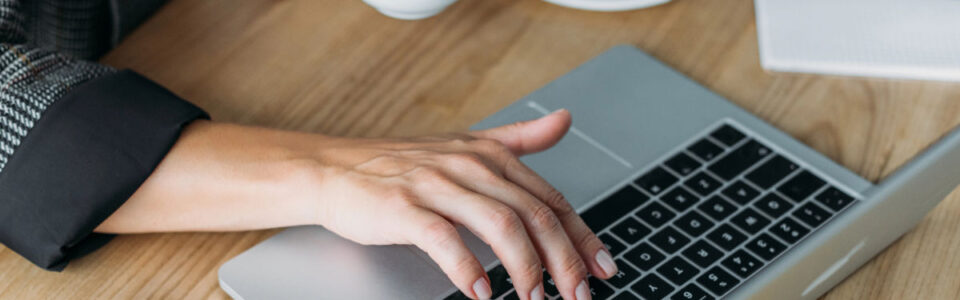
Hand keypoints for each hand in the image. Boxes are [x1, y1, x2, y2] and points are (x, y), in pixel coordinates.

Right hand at [308, 109, 615, 299]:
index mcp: (489, 155)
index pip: (550, 199)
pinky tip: (481, 293)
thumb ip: (518, 138)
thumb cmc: (401, 164)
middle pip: (534, 214)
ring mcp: (436, 184)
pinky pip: (445, 239)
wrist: (335, 169)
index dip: (582, 236)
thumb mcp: (465, 144)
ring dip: (525, 267)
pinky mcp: (403, 207)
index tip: (602, 267)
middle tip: (578, 294)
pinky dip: (468, 269)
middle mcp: (469, 166)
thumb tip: (564, 120)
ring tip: (535, 298)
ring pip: (500, 224)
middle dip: (564, 260)